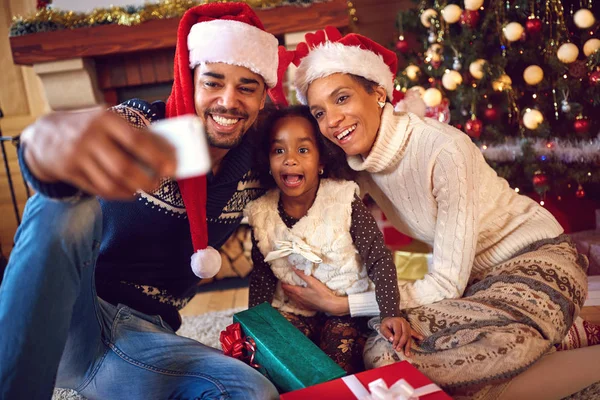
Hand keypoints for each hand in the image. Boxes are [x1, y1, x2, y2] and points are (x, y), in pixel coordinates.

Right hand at [22, 108, 176, 199]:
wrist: (43, 134)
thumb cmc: (89, 127)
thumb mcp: (107, 120)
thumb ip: (133, 133)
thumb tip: (167, 151)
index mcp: (105, 118)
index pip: (136, 140)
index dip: (157, 156)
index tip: (172, 168)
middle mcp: (90, 136)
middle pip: (124, 167)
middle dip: (146, 181)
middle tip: (158, 184)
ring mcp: (77, 156)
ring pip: (111, 183)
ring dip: (133, 190)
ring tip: (145, 189)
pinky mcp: (69, 173)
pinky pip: (99, 190)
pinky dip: (118, 194)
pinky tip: (129, 192)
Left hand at [281, 268, 349, 315]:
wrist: (329, 304)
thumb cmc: (322, 292)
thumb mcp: (312, 281)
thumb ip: (302, 274)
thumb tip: (293, 268)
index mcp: (298, 292)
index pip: (287, 288)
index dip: (283, 284)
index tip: (281, 280)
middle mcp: (298, 299)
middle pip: (288, 294)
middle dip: (285, 289)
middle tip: (284, 284)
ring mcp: (302, 304)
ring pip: (292, 299)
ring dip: (289, 294)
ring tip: (288, 290)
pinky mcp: (306, 308)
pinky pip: (297, 304)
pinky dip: (294, 300)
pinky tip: (297, 299)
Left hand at [380, 316, 423, 356]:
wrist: (389, 320)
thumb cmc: (386, 325)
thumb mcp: (383, 328)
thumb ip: (386, 333)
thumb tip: (392, 340)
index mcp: (396, 321)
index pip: (398, 332)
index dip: (396, 340)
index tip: (394, 347)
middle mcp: (403, 323)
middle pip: (405, 334)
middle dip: (402, 343)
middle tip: (399, 350)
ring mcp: (407, 325)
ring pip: (409, 336)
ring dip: (408, 345)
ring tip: (407, 353)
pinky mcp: (410, 328)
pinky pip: (414, 333)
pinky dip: (418, 335)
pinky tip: (422, 338)